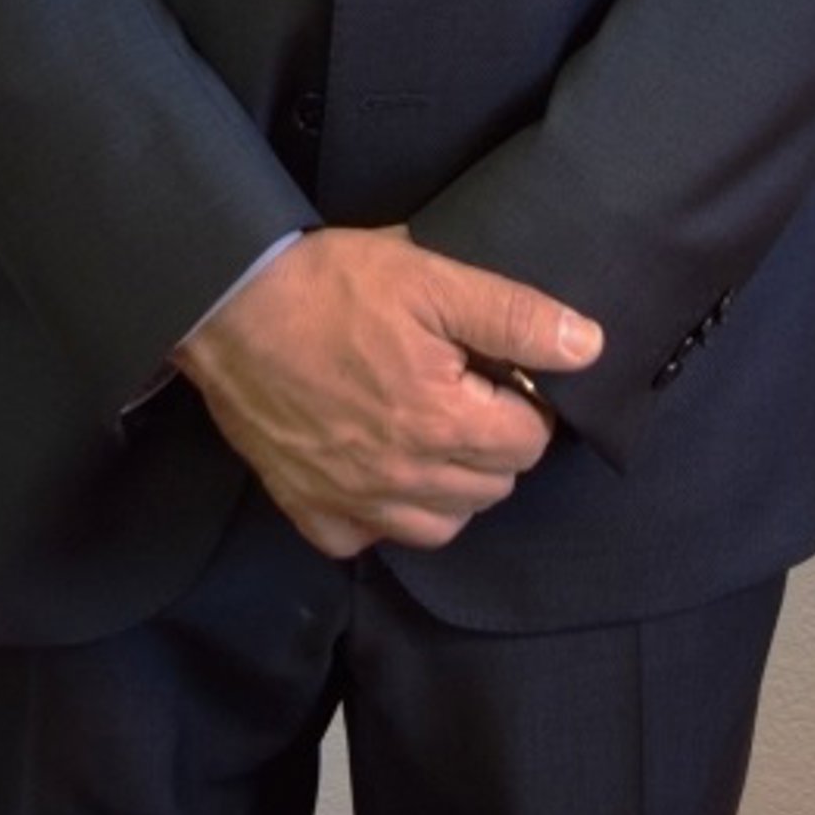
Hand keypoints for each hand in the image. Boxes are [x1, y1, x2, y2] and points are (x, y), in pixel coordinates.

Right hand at [171, 225, 602, 557]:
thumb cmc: (329, 285)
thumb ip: (514, 313)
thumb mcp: (430, 276)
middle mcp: (405, 479)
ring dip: (453, 485)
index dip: (526, 401)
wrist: (227, 305)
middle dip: (495, 441)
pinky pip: (372, 538)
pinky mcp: (312, 511)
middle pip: (494, 487)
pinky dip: (385, 512)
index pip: (531, 441)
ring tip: (431, 428)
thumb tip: (588, 344)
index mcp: (443, 422)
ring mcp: (356, 503)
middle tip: (467, 390)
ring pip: (443, 525)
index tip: (500, 371)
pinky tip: (378, 463)